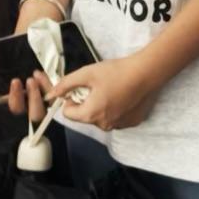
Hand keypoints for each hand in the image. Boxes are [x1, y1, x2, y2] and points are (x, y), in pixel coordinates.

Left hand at [36, 43, 164, 135]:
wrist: (148, 72)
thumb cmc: (116, 71)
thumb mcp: (87, 73)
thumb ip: (66, 84)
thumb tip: (51, 94)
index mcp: (90, 115)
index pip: (68, 113)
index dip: (70, 99)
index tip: (80, 88)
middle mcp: (104, 125)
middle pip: (85, 116)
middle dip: (86, 102)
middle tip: (97, 86)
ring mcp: (119, 126)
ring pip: (101, 117)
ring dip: (101, 106)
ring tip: (112, 89)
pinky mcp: (132, 123)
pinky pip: (117, 118)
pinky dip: (116, 108)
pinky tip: (124, 95)